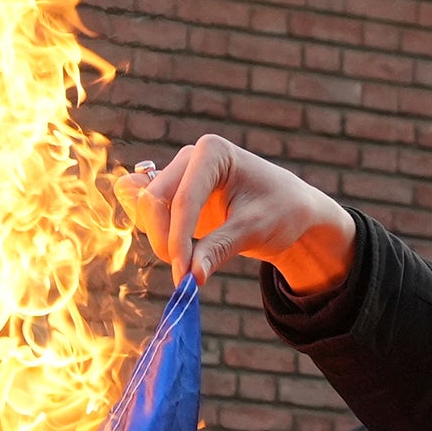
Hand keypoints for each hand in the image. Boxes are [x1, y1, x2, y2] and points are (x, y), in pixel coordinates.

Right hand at [131, 134, 355, 295]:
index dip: (178, 240)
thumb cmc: (280, 210)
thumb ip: (219, 249)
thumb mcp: (254, 230)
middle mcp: (189, 158)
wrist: (288, 209)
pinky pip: (144, 212)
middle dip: (163, 239)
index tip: (183, 275)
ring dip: (158, 238)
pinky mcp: (172, 195)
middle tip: (185, 273)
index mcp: (212, 152)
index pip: (183, 199)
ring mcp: (177, 174)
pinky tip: (178, 250)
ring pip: (143, 207)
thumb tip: (190, 278)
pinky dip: (154, 233)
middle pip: (152, 200)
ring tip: (190, 260)